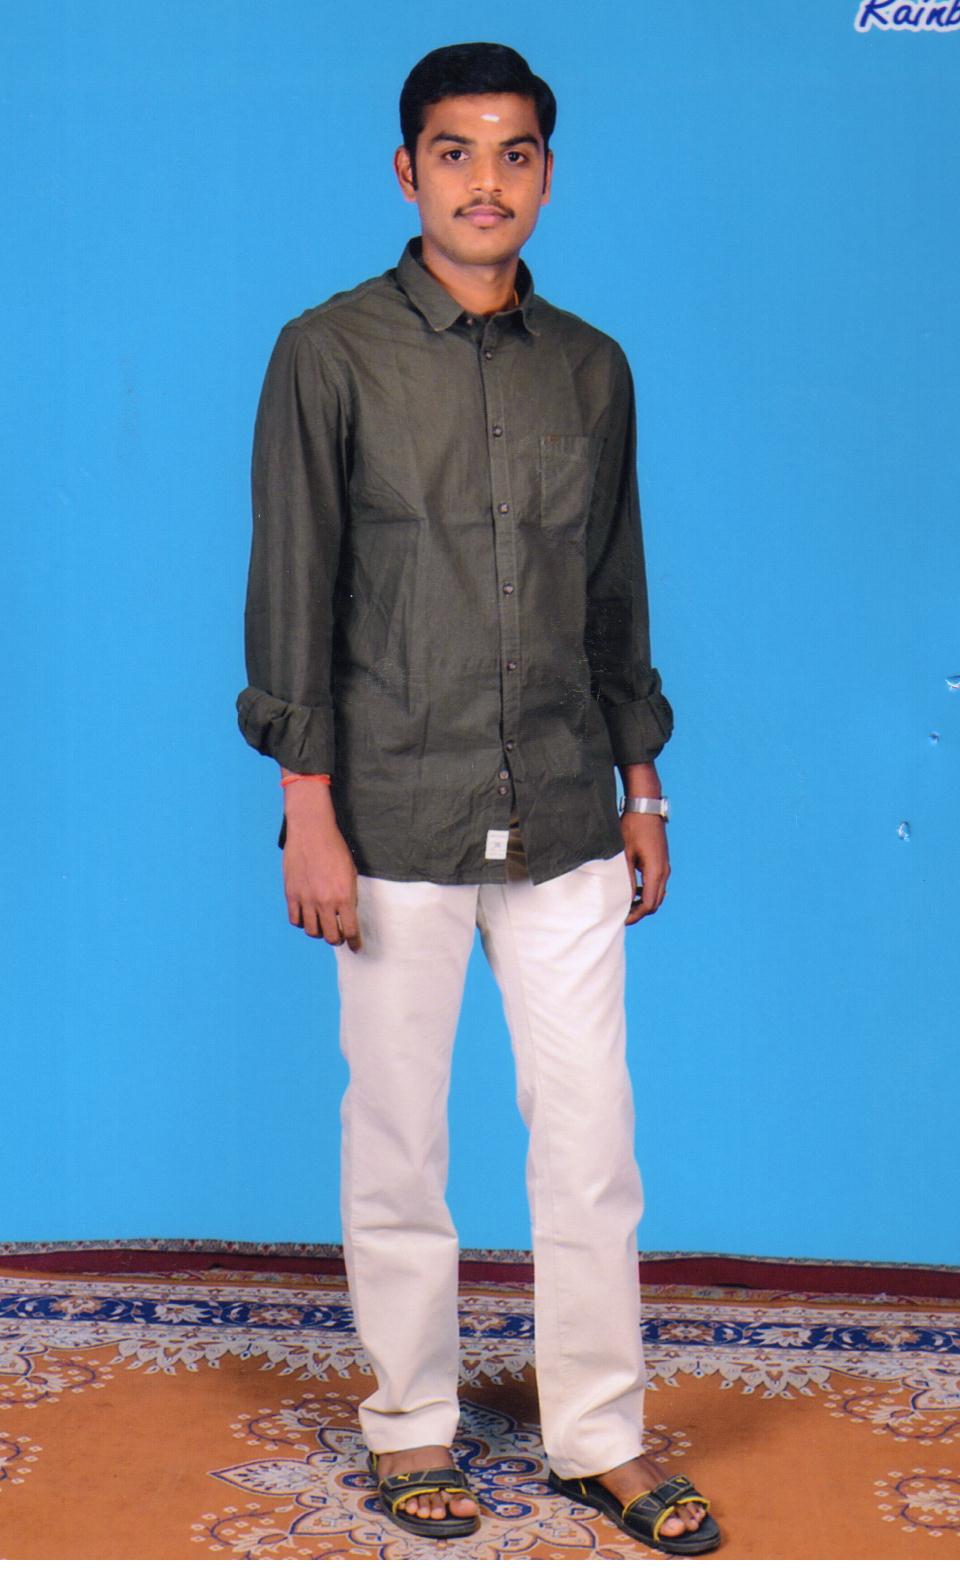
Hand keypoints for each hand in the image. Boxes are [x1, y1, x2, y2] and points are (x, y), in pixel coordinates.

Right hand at [282, 818, 362, 949]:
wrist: (312, 832)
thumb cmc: (335, 849)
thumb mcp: (351, 873)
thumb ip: (349, 896)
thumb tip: (346, 914)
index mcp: (344, 897)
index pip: (350, 930)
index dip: (354, 942)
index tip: (356, 947)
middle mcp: (325, 902)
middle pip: (330, 936)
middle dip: (337, 939)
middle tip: (339, 936)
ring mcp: (306, 899)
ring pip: (311, 931)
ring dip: (319, 932)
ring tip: (322, 926)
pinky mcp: (291, 894)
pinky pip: (295, 920)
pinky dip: (301, 922)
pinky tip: (306, 917)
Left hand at [621, 812, 669, 924]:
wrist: (645, 807)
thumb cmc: (632, 828)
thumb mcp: (624, 854)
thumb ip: (625, 878)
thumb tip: (623, 898)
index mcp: (655, 871)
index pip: (649, 904)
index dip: (636, 915)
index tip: (622, 919)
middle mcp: (664, 871)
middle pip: (655, 902)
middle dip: (640, 912)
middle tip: (622, 915)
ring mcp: (665, 867)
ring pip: (657, 894)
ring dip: (643, 902)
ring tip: (625, 905)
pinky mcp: (662, 862)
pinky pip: (657, 884)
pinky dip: (646, 892)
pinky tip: (633, 890)